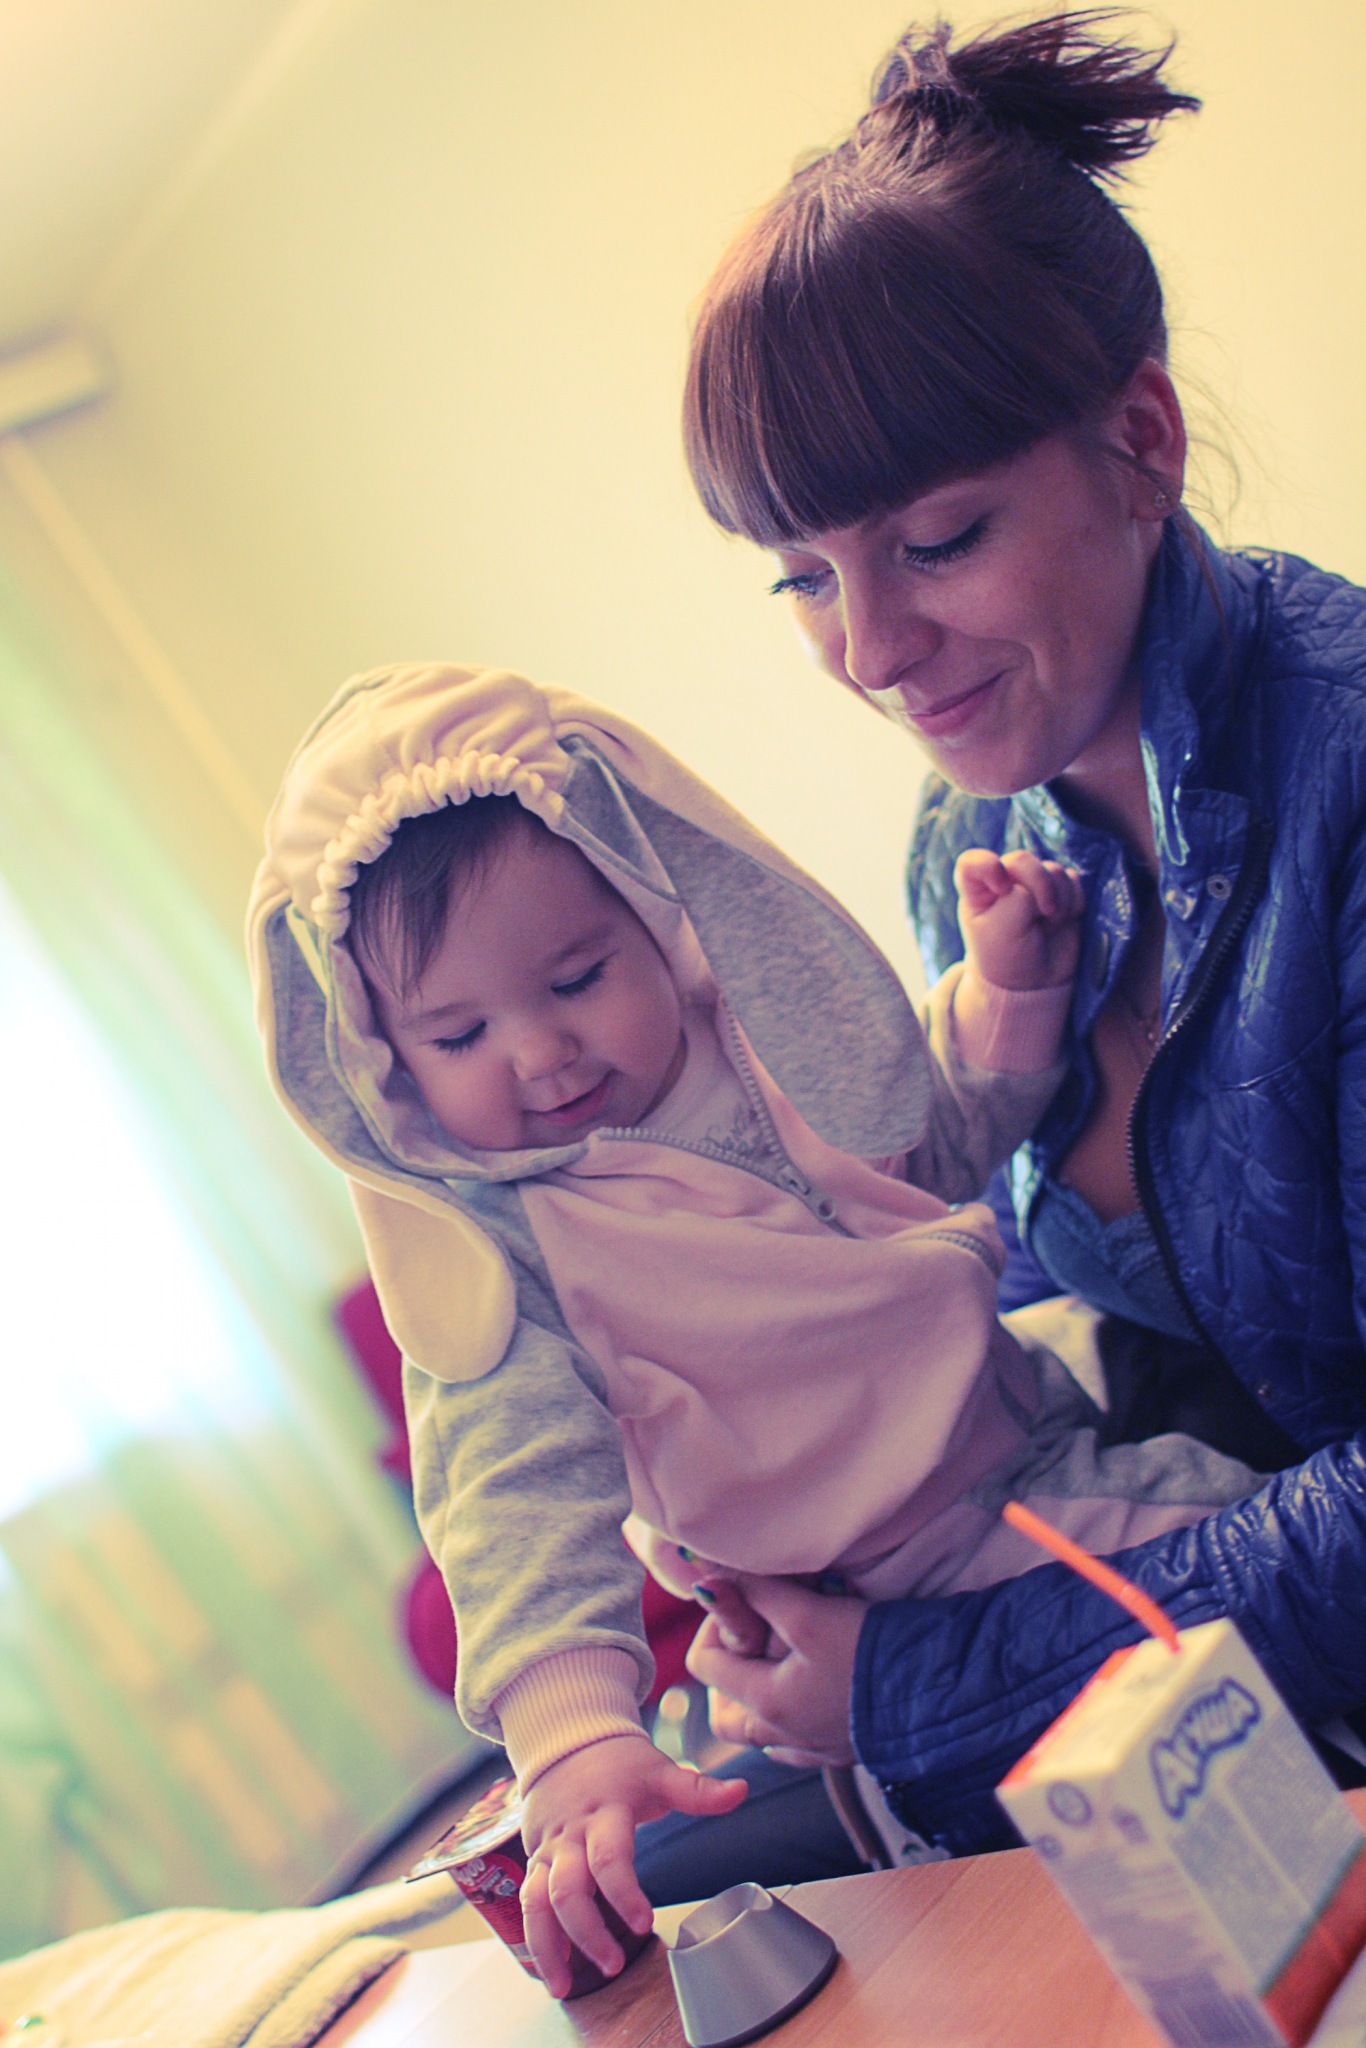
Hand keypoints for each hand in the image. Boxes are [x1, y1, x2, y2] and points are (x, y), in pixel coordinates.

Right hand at [520, 1734, 746, 1995]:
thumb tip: (741, 1792)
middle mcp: (571, 1836)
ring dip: (549, 1946)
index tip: (643, 1924)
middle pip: (567, 1889)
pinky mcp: (535, 1862)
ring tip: (566, 1987)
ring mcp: (549, 1851)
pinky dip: (536, 1939)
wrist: (564, 1743)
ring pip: (536, 1902)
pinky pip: (527, 1904)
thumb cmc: (617, 1763)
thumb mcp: (657, 1771)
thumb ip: (697, 1789)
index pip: (608, 1858)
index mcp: (604, 1813)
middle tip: (615, 1965)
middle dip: (587, 1932)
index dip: (623, 1894)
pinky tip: (553, 1971)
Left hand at [686, 1574, 864, 1767]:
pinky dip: (791, 1712)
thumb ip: (757, 1593)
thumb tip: (706, 1576)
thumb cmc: (871, 1654)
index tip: (745, 1601)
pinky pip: (796, 1739)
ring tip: (781, 1656)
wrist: (939, 1694)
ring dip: (759, 1692)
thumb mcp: (810, 1613)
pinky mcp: (841, 1751)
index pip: (703, 1665)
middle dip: (731, 1667)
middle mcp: (782, 1738)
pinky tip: (810, 1687)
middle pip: (725, 1710)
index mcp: (766, 1705)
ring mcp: (813, 1750)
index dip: (713, 1625)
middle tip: (754, 1634)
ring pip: (760, 1728)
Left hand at [955, 847, 1084, 991]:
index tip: (1002, 887)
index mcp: (977, 890)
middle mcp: (1004, 880)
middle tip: (1044, 913)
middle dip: (1040, 887)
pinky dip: (1073, 902)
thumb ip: (1019, 900)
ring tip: (1048, 926)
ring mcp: (1032, 883)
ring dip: (1059, 901)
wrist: (1035, 981)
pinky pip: (1073, 881)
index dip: (988, 866)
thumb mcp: (1003, 930)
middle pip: (1023, 860)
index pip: (972, 862)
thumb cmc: (1008, 957)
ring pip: (1054, 871)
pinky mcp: (1059, 890)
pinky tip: (1061, 922)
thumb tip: (1047, 882)